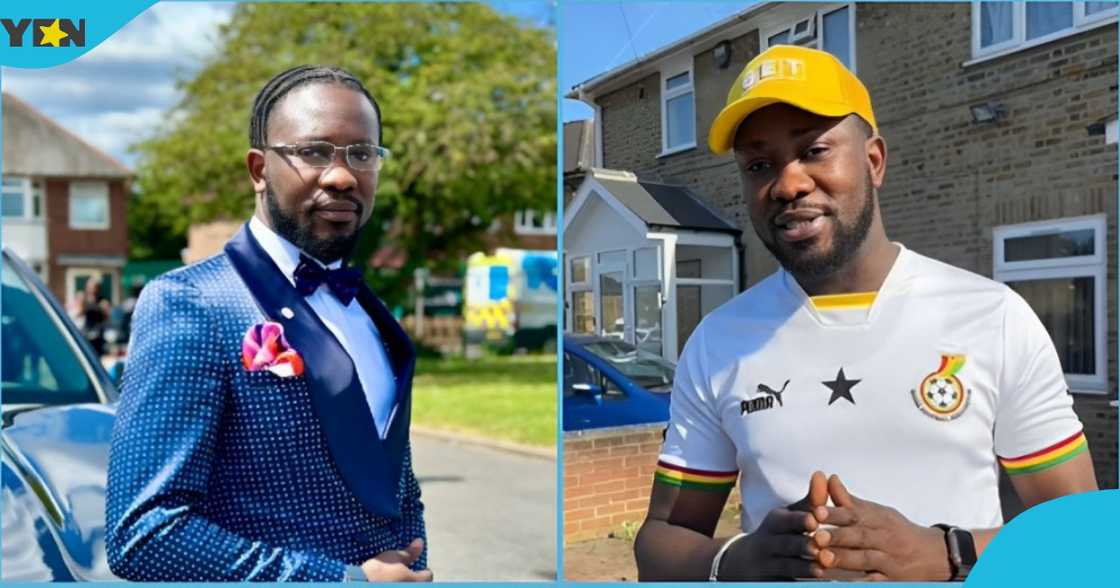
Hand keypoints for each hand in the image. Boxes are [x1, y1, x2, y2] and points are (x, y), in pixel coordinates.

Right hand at [360, 538, 433, 581]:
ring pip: (409, 585)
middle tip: (409, 572)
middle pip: (421, 584)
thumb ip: (409, 552)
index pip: (428, 575)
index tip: (420, 566)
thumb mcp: (394, 557)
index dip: (424, 570)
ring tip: (398, 577)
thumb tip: (420, 542)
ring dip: (406, 581)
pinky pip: (398, 586)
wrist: (360, 584)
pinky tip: (389, 581)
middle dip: (416, 578)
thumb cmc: (379, 571)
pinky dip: (397, 583)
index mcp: (417, 581)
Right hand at [718, 471, 829, 580]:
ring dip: (802, 568)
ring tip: (820, 570)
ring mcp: (767, 564)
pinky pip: (783, 583)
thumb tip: (824, 474)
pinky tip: (818, 584)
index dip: (799, 521)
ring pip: (785, 566)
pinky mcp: (769, 581)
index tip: (814, 520)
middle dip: (800, 545)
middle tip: (818, 547)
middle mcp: (768, 542)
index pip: (786, 520)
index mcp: (775, 522)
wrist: (743, 563)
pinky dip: (797, 583)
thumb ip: (810, 500)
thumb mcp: (789, 515)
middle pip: (784, 543)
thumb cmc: (777, 533)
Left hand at [813, 475, 950, 580]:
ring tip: (824, 559)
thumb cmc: (896, 531)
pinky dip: (862, 583)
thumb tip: (829, 478)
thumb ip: (849, 501)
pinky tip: (845, 582)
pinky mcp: (893, 580)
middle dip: (839, 536)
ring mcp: (890, 560)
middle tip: (817, 536)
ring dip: (846, 559)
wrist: (934, 555)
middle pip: (861, 536)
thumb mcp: (876, 513)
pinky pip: (876, 581)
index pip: (856, 513)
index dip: (836, 513)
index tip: (816, 510)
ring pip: (867, 559)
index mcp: (878, 519)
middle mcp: (885, 538)